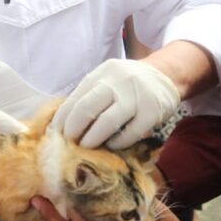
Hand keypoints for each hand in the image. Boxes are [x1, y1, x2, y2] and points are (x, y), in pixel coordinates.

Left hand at [51, 59, 179, 148]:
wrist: (166, 76)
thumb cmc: (128, 84)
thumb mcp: (108, 80)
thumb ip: (89, 96)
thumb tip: (63, 123)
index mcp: (102, 73)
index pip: (76, 97)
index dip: (63, 118)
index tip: (55, 133)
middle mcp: (118, 81)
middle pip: (87, 107)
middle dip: (74, 129)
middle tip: (68, 143)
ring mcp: (136, 96)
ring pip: (107, 122)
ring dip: (93, 138)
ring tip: (86, 147)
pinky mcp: (152, 112)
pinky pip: (130, 133)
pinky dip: (118, 142)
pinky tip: (112, 145)